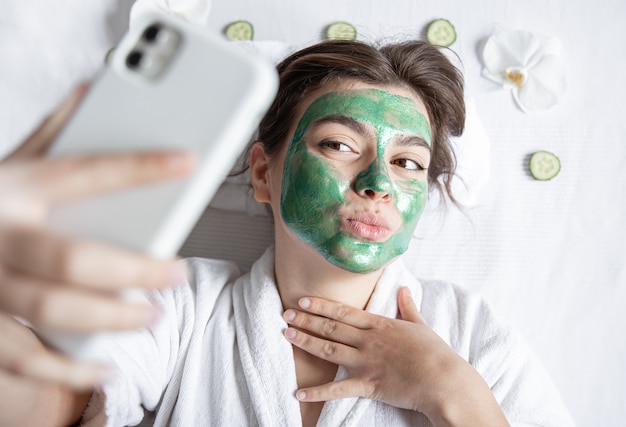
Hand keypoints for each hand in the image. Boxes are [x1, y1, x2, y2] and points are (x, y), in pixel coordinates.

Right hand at [0, 84, 194, 389]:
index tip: (187, 162)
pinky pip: (25, 358)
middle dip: (134, 270)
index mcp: (12, 186)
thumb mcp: (10, 163)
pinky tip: (106, 368)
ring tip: (153, 315)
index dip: (139, 167)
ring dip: (110, 319)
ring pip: (51, 310)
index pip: (84, 172)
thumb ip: (50, 133)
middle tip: (177, 274)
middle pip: (72, 258)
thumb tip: (94, 90)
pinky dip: (68, 371)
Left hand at [283, 287, 508, 426]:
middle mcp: (368, 340)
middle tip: (285, 314)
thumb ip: (408, 307)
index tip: (302, 300)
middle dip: (306, 320)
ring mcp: (366, 362)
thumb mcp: (420, 325)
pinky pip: (338, 389)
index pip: (344, 312)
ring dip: (306, 343)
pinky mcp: (368, 385)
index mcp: (379, 325)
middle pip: (331, 328)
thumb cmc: (435, 353)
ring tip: (287, 336)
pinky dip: (318, 392)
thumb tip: (404, 290)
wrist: (444, 380)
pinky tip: (299, 393)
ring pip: (329, 350)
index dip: (321, 306)